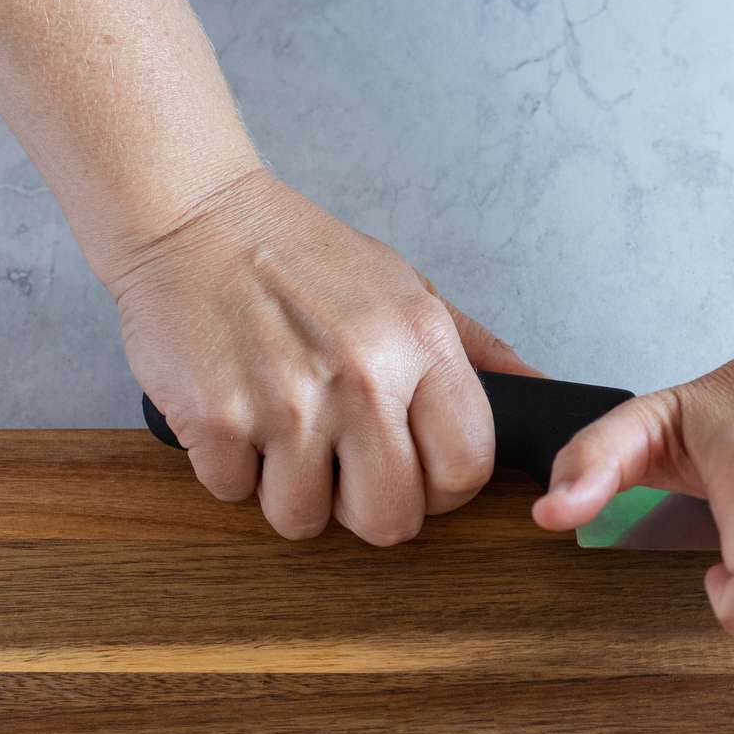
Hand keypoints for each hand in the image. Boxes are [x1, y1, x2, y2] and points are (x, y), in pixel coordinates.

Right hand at [107, 168, 538, 544]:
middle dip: (367, 510)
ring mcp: (286, 403)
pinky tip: (236, 415)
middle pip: (390, 519)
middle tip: (345, 472)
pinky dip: (231, 469)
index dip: (443, 492)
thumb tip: (540, 391)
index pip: (465, 469)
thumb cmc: (302, 253)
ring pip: (303, 519)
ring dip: (290, 492)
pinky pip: (234, 493)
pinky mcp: (214, 418)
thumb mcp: (407, 286)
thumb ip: (476, 349)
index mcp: (419, 344)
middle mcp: (362, 377)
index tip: (418, 478)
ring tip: (283, 437)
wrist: (192, 213)